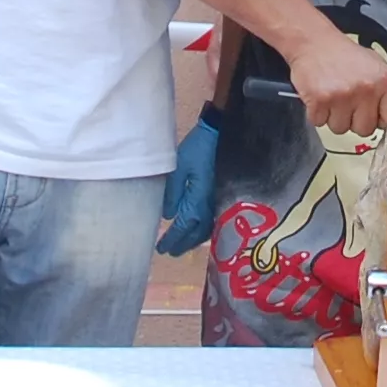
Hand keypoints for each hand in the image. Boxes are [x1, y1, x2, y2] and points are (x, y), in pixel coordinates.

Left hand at [158, 107, 221, 255]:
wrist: (223, 135)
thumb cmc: (198, 149)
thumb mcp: (178, 169)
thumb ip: (172, 193)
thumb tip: (167, 216)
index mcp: (197, 202)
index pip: (182, 228)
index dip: (172, 240)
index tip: (161, 249)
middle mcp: (210, 208)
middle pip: (196, 234)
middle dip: (183, 244)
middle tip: (170, 252)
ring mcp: (220, 203)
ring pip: (207, 230)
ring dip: (194, 240)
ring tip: (183, 244)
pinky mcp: (224, 197)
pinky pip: (214, 221)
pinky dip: (204, 230)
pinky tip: (199, 230)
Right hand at [286, 23, 386, 136]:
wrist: (314, 41)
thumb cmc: (346, 55)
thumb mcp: (377, 67)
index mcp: (384, 82)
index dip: (381, 120)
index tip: (373, 115)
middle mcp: (366, 89)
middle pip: (365, 130)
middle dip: (354, 120)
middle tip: (347, 100)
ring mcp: (342, 95)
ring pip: (341, 129)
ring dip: (334, 117)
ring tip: (333, 97)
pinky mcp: (320, 100)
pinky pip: (319, 123)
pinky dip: (317, 113)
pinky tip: (320, 96)